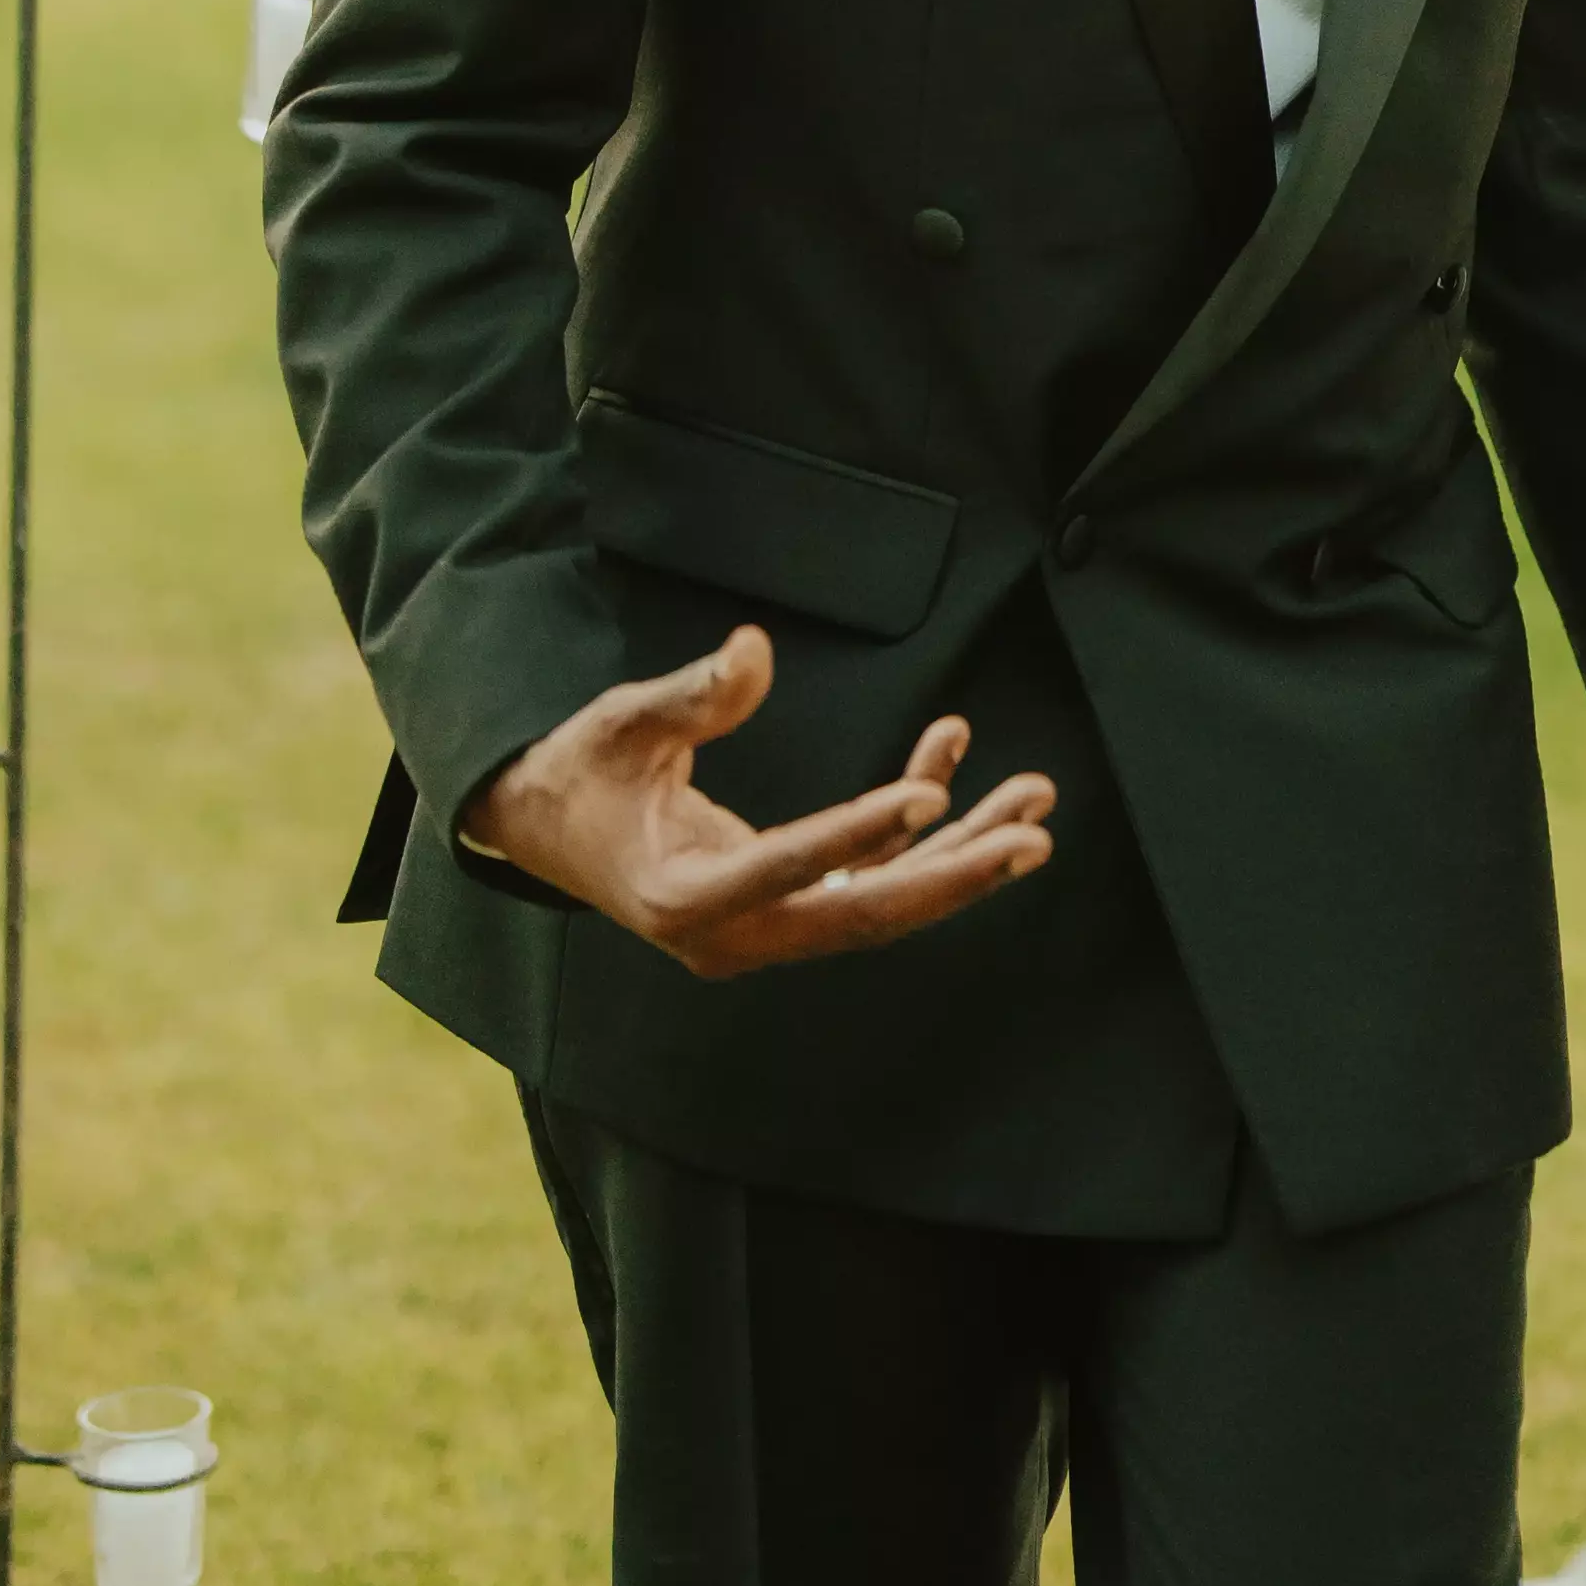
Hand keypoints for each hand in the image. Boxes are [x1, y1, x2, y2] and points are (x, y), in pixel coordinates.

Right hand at [459, 628, 1055, 981]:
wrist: (548, 829)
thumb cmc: (580, 773)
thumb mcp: (619, 726)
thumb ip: (689, 697)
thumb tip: (753, 651)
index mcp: (684, 899)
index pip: (787, 870)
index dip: (858, 836)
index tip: (927, 801)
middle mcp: (734, 935)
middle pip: (861, 913)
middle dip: (953, 876)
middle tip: (1033, 838)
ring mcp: (766, 926)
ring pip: (880, 897)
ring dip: (960, 852)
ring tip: (1036, 801)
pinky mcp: (784, 902)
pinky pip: (864, 871)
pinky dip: (910, 821)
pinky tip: (953, 757)